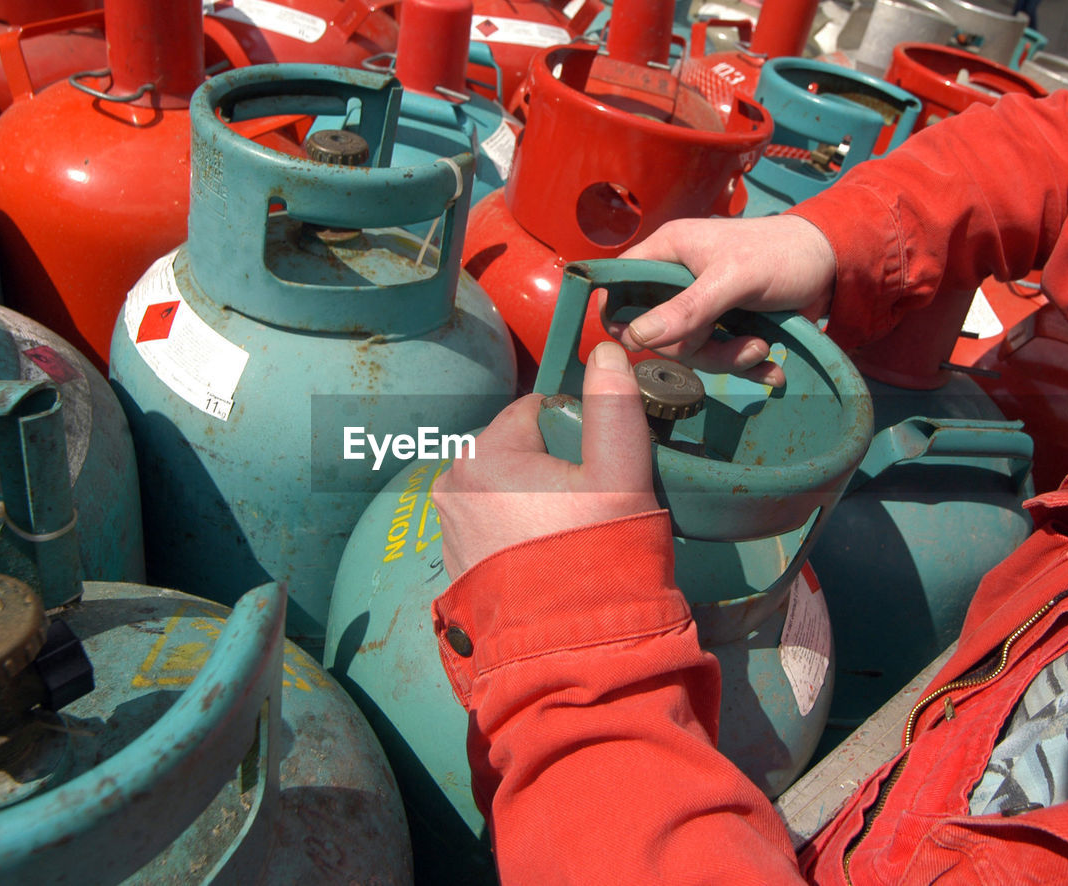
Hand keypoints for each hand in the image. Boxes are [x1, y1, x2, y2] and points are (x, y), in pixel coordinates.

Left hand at [432, 342, 658, 580]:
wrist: (568, 650)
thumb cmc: (595, 556)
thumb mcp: (620, 475)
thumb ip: (613, 407)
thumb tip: (604, 350)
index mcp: (484, 454)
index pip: (536, 410)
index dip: (577, 430)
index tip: (602, 465)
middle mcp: (451, 485)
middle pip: (517, 450)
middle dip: (553, 467)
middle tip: (590, 507)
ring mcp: (448, 528)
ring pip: (503, 489)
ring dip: (534, 501)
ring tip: (570, 537)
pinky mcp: (453, 564)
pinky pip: (490, 527)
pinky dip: (516, 534)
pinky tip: (545, 560)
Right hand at [612, 215, 836, 385]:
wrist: (834, 266)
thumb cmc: (782, 254)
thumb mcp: (733, 278)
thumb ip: (688, 308)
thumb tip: (636, 338)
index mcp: (669, 252)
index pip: (621, 281)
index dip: (617, 313)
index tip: (632, 342)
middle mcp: (679, 279)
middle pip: (658, 332)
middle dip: (697, 348)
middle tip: (736, 343)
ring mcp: (703, 307)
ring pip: (690, 351)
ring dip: (729, 359)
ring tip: (762, 348)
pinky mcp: (727, 327)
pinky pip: (720, 358)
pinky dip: (746, 367)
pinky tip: (772, 368)